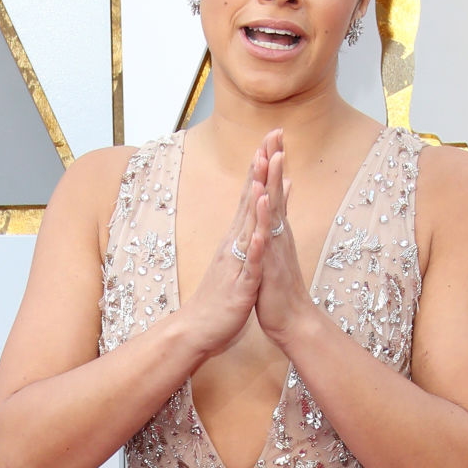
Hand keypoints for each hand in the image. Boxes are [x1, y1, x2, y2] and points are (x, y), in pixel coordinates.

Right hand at [183, 149, 270, 356]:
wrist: (197, 329)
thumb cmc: (219, 296)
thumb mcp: (238, 260)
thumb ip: (246, 235)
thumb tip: (256, 213)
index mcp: (235, 238)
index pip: (249, 195)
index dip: (260, 166)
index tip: (270, 139)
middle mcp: (233, 244)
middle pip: (248, 199)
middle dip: (260, 168)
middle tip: (269, 137)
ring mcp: (236, 263)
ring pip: (248, 226)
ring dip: (255, 200)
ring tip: (264, 173)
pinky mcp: (240, 286)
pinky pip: (249, 265)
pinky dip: (254, 247)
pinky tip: (260, 231)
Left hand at [253, 130, 312, 339]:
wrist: (292, 319)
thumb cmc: (280, 286)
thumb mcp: (278, 250)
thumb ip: (281, 224)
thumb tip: (284, 203)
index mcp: (276, 229)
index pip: (273, 188)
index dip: (272, 162)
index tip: (272, 134)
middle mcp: (278, 232)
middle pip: (276, 189)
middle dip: (275, 160)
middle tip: (276, 131)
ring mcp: (275, 246)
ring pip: (274, 209)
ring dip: (273, 182)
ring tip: (273, 156)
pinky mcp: (270, 263)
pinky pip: (267, 237)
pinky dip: (267, 218)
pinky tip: (265, 201)